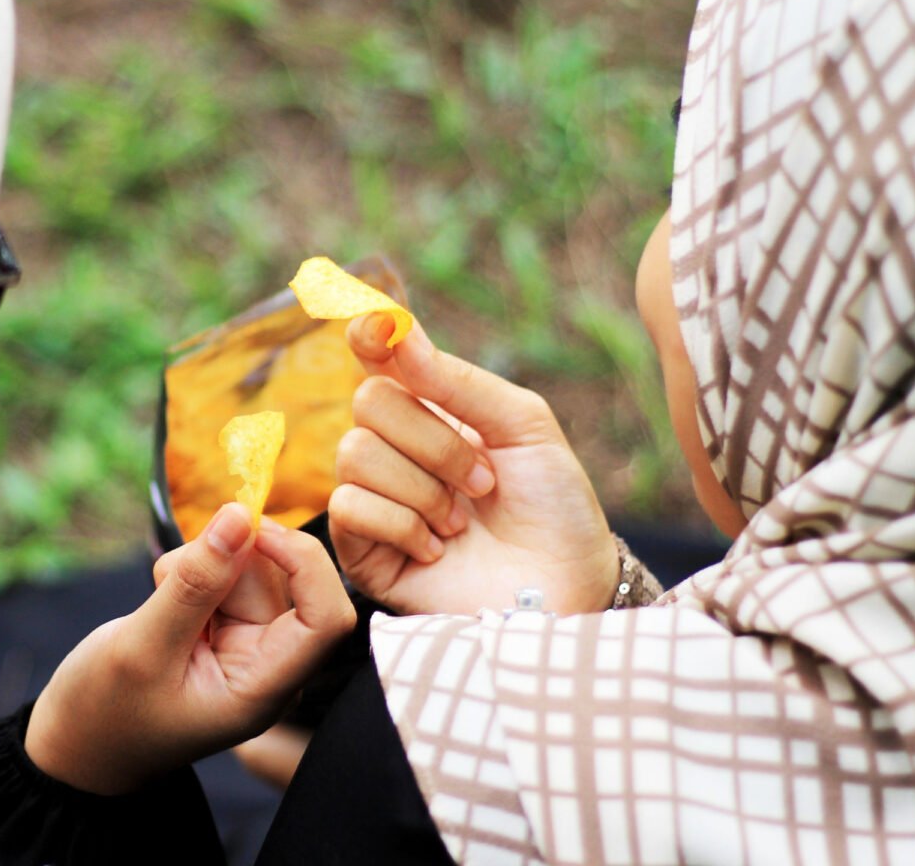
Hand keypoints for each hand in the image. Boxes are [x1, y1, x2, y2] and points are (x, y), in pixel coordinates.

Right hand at [25, 504, 354, 794]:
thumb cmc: (106, 712)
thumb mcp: (143, 645)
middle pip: (280, 580)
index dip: (305, 563)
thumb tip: (240, 516)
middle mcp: (267, 663)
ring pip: (249, 567)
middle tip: (169, 586)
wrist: (77, 738)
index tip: (253, 531)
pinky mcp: (224, 622)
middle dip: (225, 563)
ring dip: (199, 565)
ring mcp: (247, 641)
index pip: (327, 618)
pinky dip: (189, 570)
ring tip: (158, 603)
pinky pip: (224, 570)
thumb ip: (195, 583)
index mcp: (265, 689)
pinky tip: (162, 600)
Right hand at [328, 314, 617, 615]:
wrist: (565, 585)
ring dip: (424, 490)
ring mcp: (374, 497)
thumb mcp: (523, 426)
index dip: (370, 336)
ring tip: (461, 523)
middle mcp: (394, 447)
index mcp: (431, 408)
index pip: (377, 356)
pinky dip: (402, 525)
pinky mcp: (361, 551)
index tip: (379, 329)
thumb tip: (394, 331)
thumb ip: (458, 381)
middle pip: (368, 402)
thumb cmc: (553, 506)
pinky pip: (349, 507)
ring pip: (354, 454)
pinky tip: (436, 549)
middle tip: (482, 482)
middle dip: (435, 443)